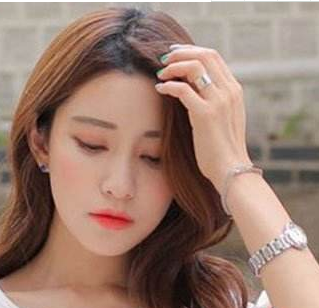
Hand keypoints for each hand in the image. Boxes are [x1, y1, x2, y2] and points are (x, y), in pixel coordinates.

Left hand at [155, 44, 251, 193]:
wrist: (230, 169)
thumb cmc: (222, 148)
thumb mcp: (222, 118)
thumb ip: (213, 100)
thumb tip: (191, 87)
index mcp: (234, 90)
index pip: (213, 56)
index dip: (191, 50)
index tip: (174, 54)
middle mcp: (229, 91)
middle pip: (204, 55)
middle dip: (181, 53)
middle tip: (163, 59)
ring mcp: (219, 102)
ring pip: (194, 67)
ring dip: (173, 67)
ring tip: (160, 74)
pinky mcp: (206, 115)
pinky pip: (183, 90)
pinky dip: (168, 85)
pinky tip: (160, 89)